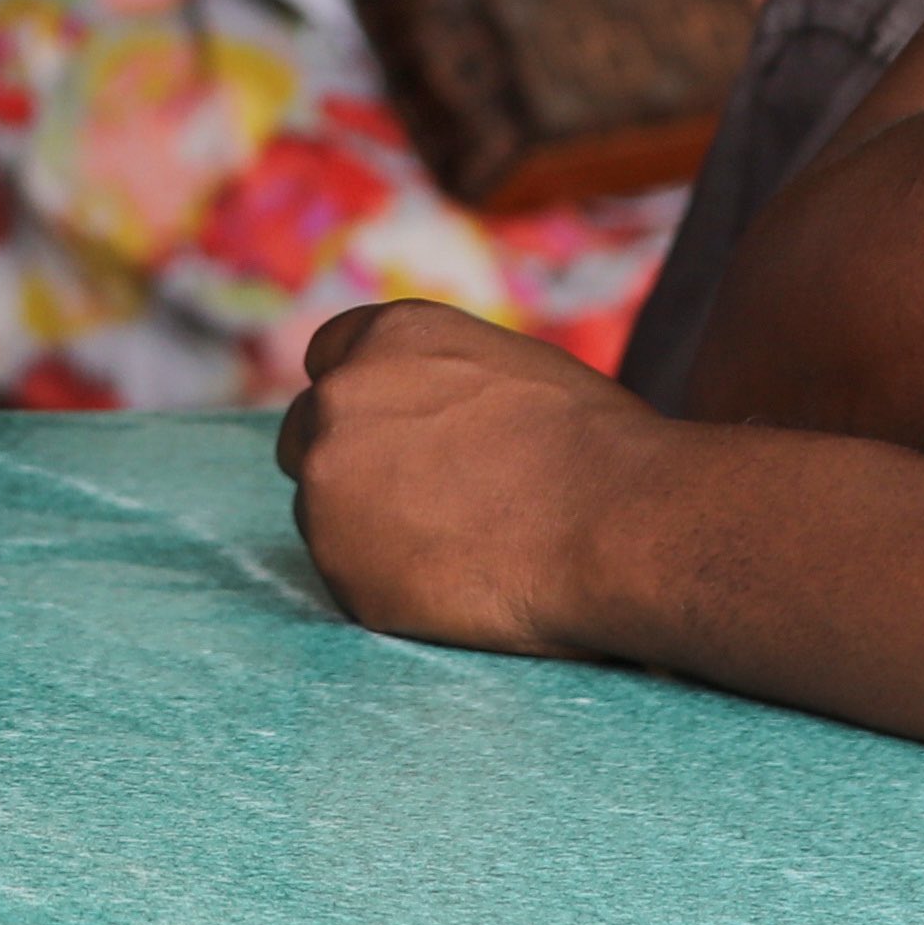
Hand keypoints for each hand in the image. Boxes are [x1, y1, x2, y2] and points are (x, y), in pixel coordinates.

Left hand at [274, 299, 641, 659]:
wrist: (617, 523)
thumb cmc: (591, 446)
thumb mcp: (503, 365)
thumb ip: (436, 378)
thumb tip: (421, 409)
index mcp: (384, 337)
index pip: (326, 358)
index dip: (359, 398)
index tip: (385, 434)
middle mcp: (339, 400)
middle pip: (306, 435)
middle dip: (347, 463)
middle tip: (412, 502)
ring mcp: (330, 488)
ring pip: (323, 513)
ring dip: (365, 529)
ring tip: (455, 547)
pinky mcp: (344, 572)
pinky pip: (350, 580)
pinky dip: (389, 586)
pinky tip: (455, 584)